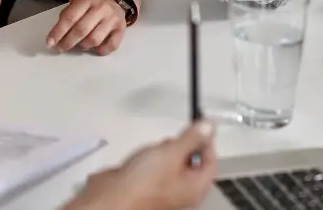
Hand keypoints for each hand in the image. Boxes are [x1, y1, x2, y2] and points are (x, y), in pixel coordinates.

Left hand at [46, 0, 126, 55]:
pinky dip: (100, 50)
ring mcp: (113, 19)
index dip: (58, 32)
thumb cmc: (91, 3)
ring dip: (83, 46)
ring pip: (94, 40)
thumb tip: (56, 35)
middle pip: (81, 30)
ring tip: (78, 44)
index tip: (49, 43)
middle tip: (60, 48)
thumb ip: (68, 15)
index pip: (70, 17)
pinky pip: (110, 46)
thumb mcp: (79, 2)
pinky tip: (94, 48)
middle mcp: (101, 8)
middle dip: (67, 42)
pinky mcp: (122, 30)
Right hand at [65, 122, 216, 209]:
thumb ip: (192, 138)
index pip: (210, 160)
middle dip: (181, 145)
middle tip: (171, 141)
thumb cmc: (142, 185)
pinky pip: (154, 166)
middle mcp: (182, 190)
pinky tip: (141, 157)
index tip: (198, 125)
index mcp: (196, 187)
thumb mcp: (172, 152)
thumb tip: (208, 127)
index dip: (206, 141)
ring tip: (152, 152)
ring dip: (163, 151)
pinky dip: (149, 158)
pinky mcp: (147, 184)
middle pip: (191, 161)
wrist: (112, 197)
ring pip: (171, 162)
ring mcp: (164, 188)